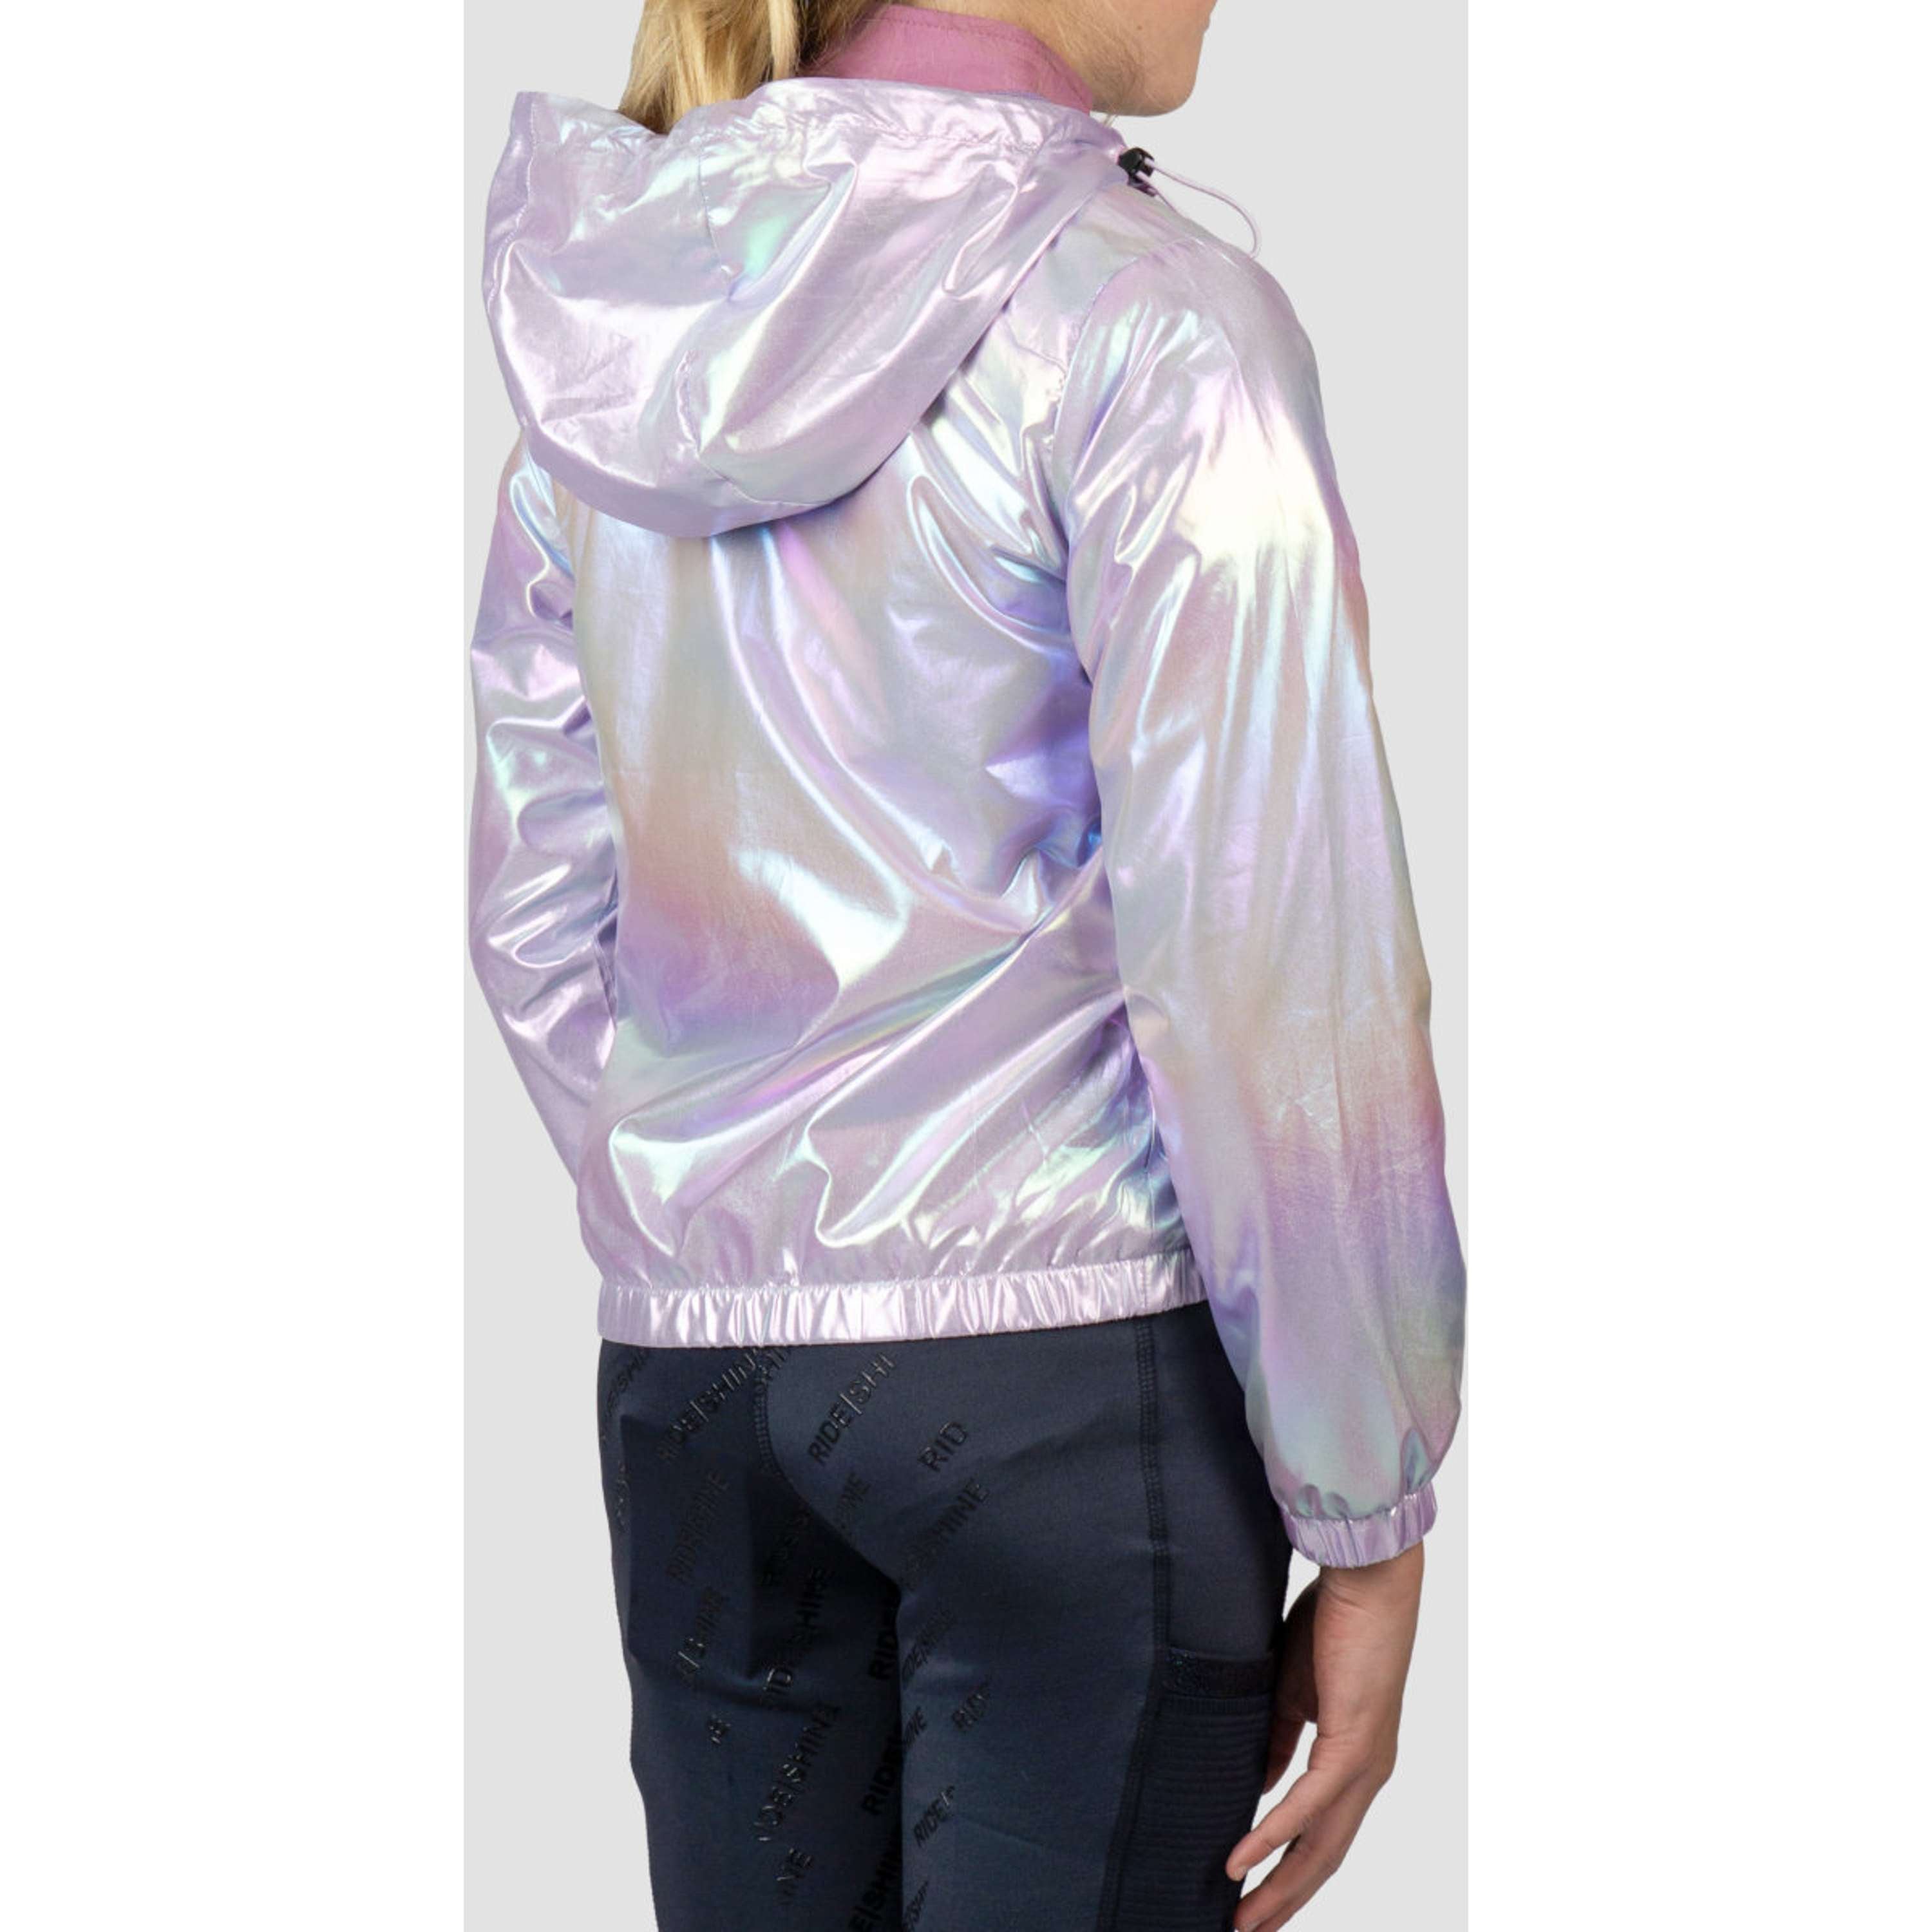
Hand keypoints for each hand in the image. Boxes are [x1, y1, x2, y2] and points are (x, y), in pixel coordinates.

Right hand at [1226, 1539, 1424, 1927]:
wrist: (1368, 1582)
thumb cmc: (1335, 1623)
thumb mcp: (1297, 1692)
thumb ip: (1282, 1739)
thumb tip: (1260, 1781)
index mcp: (1356, 1760)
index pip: (1322, 1834)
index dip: (1290, 1872)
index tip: (1255, 1898)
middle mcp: (1367, 1774)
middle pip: (1323, 1858)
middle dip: (1283, 1900)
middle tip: (1244, 1931)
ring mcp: (1364, 1765)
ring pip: (1319, 1846)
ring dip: (1278, 1886)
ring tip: (1242, 1918)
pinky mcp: (1352, 1746)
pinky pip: (1306, 1805)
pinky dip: (1271, 1835)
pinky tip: (1240, 1859)